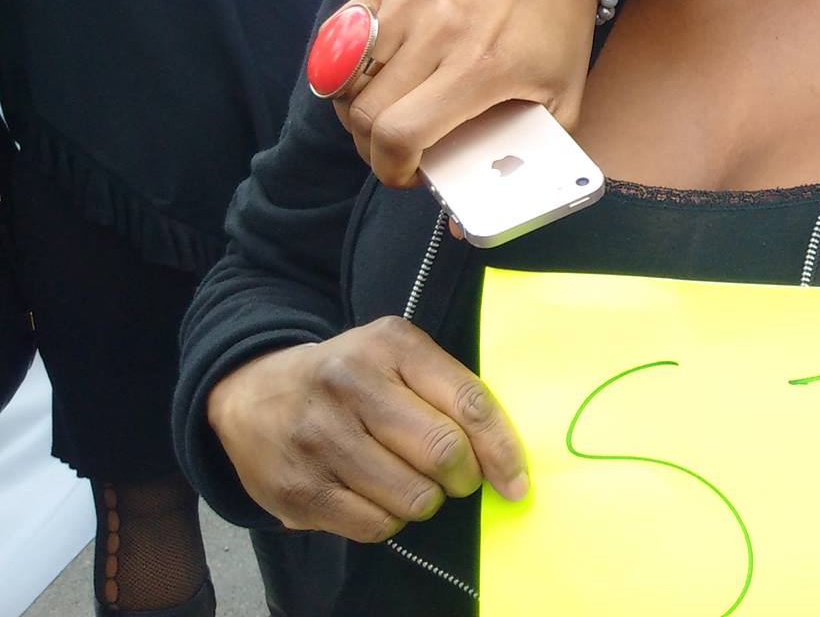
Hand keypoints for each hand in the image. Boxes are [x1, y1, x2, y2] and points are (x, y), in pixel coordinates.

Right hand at [206, 318, 526, 540]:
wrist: (250, 392)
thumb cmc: (346, 376)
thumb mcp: (396, 356)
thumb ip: (448, 392)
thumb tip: (502, 459)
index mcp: (391, 346)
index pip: (468, 402)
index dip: (501, 449)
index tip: (516, 480)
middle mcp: (351, 386)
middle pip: (443, 452)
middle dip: (464, 477)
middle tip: (457, 479)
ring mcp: (320, 439)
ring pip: (412, 496)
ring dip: (427, 500)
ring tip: (412, 483)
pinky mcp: (298, 489)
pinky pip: (375, 525)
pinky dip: (390, 520)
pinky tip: (377, 497)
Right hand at [331, 0, 605, 187]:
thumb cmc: (556, 32)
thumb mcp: (562, 102)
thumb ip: (523, 164)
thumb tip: (465, 226)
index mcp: (482, 66)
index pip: (400, 134)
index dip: (392, 170)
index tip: (409, 175)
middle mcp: (439, 31)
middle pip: (364, 114)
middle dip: (372, 150)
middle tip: (398, 151)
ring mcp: (411, 1)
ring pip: (345, 79)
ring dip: (355, 111)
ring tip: (386, 116)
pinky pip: (340, 38)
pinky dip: (342, 68)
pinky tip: (369, 80)